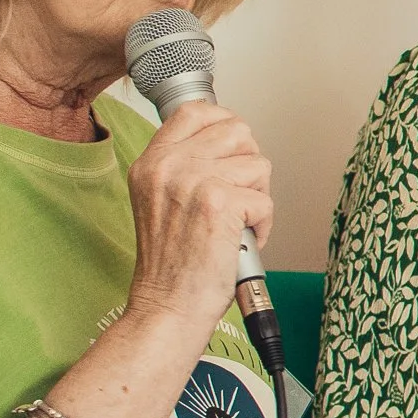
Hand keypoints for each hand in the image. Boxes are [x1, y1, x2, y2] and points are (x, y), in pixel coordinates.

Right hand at [126, 99, 273, 324]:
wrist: (167, 306)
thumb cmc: (171, 264)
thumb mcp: (160, 200)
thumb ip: (185, 167)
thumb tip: (230, 142)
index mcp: (152, 162)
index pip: (195, 111)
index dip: (225, 122)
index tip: (234, 148)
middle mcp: (169, 166)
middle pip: (237, 131)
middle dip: (249, 164)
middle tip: (238, 197)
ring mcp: (194, 181)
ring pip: (258, 164)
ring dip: (257, 197)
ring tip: (236, 223)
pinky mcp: (219, 203)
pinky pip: (265, 200)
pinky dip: (263, 226)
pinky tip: (241, 242)